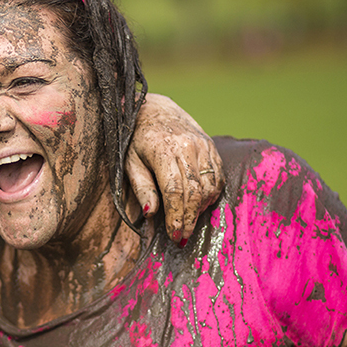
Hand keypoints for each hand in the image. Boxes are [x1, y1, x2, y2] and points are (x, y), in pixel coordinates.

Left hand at [126, 93, 223, 244]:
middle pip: (194, 191)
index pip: (174, 191)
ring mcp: (203, 145)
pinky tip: (200, 205)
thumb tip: (150, 214)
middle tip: (182, 238)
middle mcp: (187, 147)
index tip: (174, 235)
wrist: (153, 109)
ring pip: (209, 185)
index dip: (176, 216)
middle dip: (189, 218)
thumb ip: (141, 187)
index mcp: (164, 150)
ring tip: (189, 222)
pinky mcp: (211, 146)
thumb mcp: (129, 162)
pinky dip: (211, 194)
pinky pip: (217, 176)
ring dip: (201, 208)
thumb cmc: (135, 139)